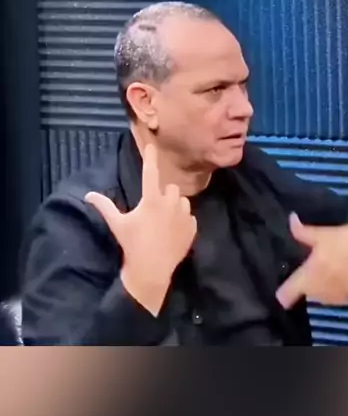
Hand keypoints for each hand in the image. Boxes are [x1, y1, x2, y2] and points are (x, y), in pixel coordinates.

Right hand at [85, 144, 196, 314]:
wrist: (152, 270)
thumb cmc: (132, 244)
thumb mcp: (117, 224)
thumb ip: (105, 206)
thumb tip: (88, 194)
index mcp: (151, 200)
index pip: (151, 172)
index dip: (151, 157)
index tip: (152, 145)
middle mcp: (170, 203)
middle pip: (170, 187)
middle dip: (163, 193)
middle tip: (154, 207)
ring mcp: (184, 216)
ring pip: (182, 200)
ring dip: (175, 205)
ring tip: (165, 219)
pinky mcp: (192, 228)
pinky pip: (190, 217)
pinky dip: (182, 220)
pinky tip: (172, 231)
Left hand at [276, 213, 347, 308]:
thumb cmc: (340, 238)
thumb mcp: (319, 234)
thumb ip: (300, 232)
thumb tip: (291, 219)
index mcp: (309, 273)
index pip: (288, 293)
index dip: (283, 294)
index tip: (281, 292)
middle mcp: (319, 287)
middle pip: (305, 294)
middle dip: (305, 286)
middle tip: (310, 273)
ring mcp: (334, 293)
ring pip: (319, 297)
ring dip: (319, 290)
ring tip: (324, 275)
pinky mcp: (347, 295)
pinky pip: (334, 298)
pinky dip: (333, 292)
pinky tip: (336, 279)